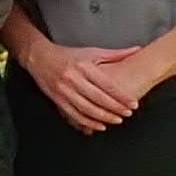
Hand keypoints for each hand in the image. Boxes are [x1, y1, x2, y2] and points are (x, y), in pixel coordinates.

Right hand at [21, 39, 143, 131]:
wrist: (39, 57)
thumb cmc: (67, 55)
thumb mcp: (91, 52)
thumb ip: (115, 54)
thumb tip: (137, 50)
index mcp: (84, 66)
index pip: (107, 84)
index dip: (121, 96)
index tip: (133, 104)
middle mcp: (73, 79)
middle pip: (98, 98)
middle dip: (115, 108)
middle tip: (128, 114)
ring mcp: (64, 90)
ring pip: (86, 108)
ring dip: (103, 117)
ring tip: (116, 120)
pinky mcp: (57, 99)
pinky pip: (74, 114)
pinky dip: (87, 122)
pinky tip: (98, 126)